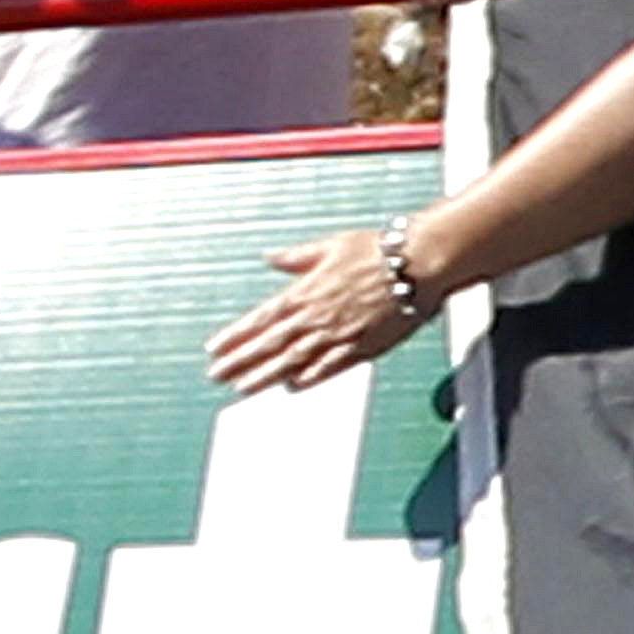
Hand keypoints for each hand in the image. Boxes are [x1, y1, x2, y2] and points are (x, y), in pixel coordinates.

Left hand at [207, 227, 431, 390]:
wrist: (418, 263)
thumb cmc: (378, 250)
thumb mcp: (330, 245)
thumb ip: (296, 257)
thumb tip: (270, 257)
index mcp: (306, 290)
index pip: (261, 318)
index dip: (235, 335)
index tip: (214, 348)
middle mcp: (317, 315)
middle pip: (270, 343)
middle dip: (240, 361)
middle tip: (216, 375)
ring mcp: (338, 334)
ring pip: (293, 360)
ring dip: (265, 376)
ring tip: (242, 387)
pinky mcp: (362, 347)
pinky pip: (329, 367)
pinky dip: (308, 378)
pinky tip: (291, 387)